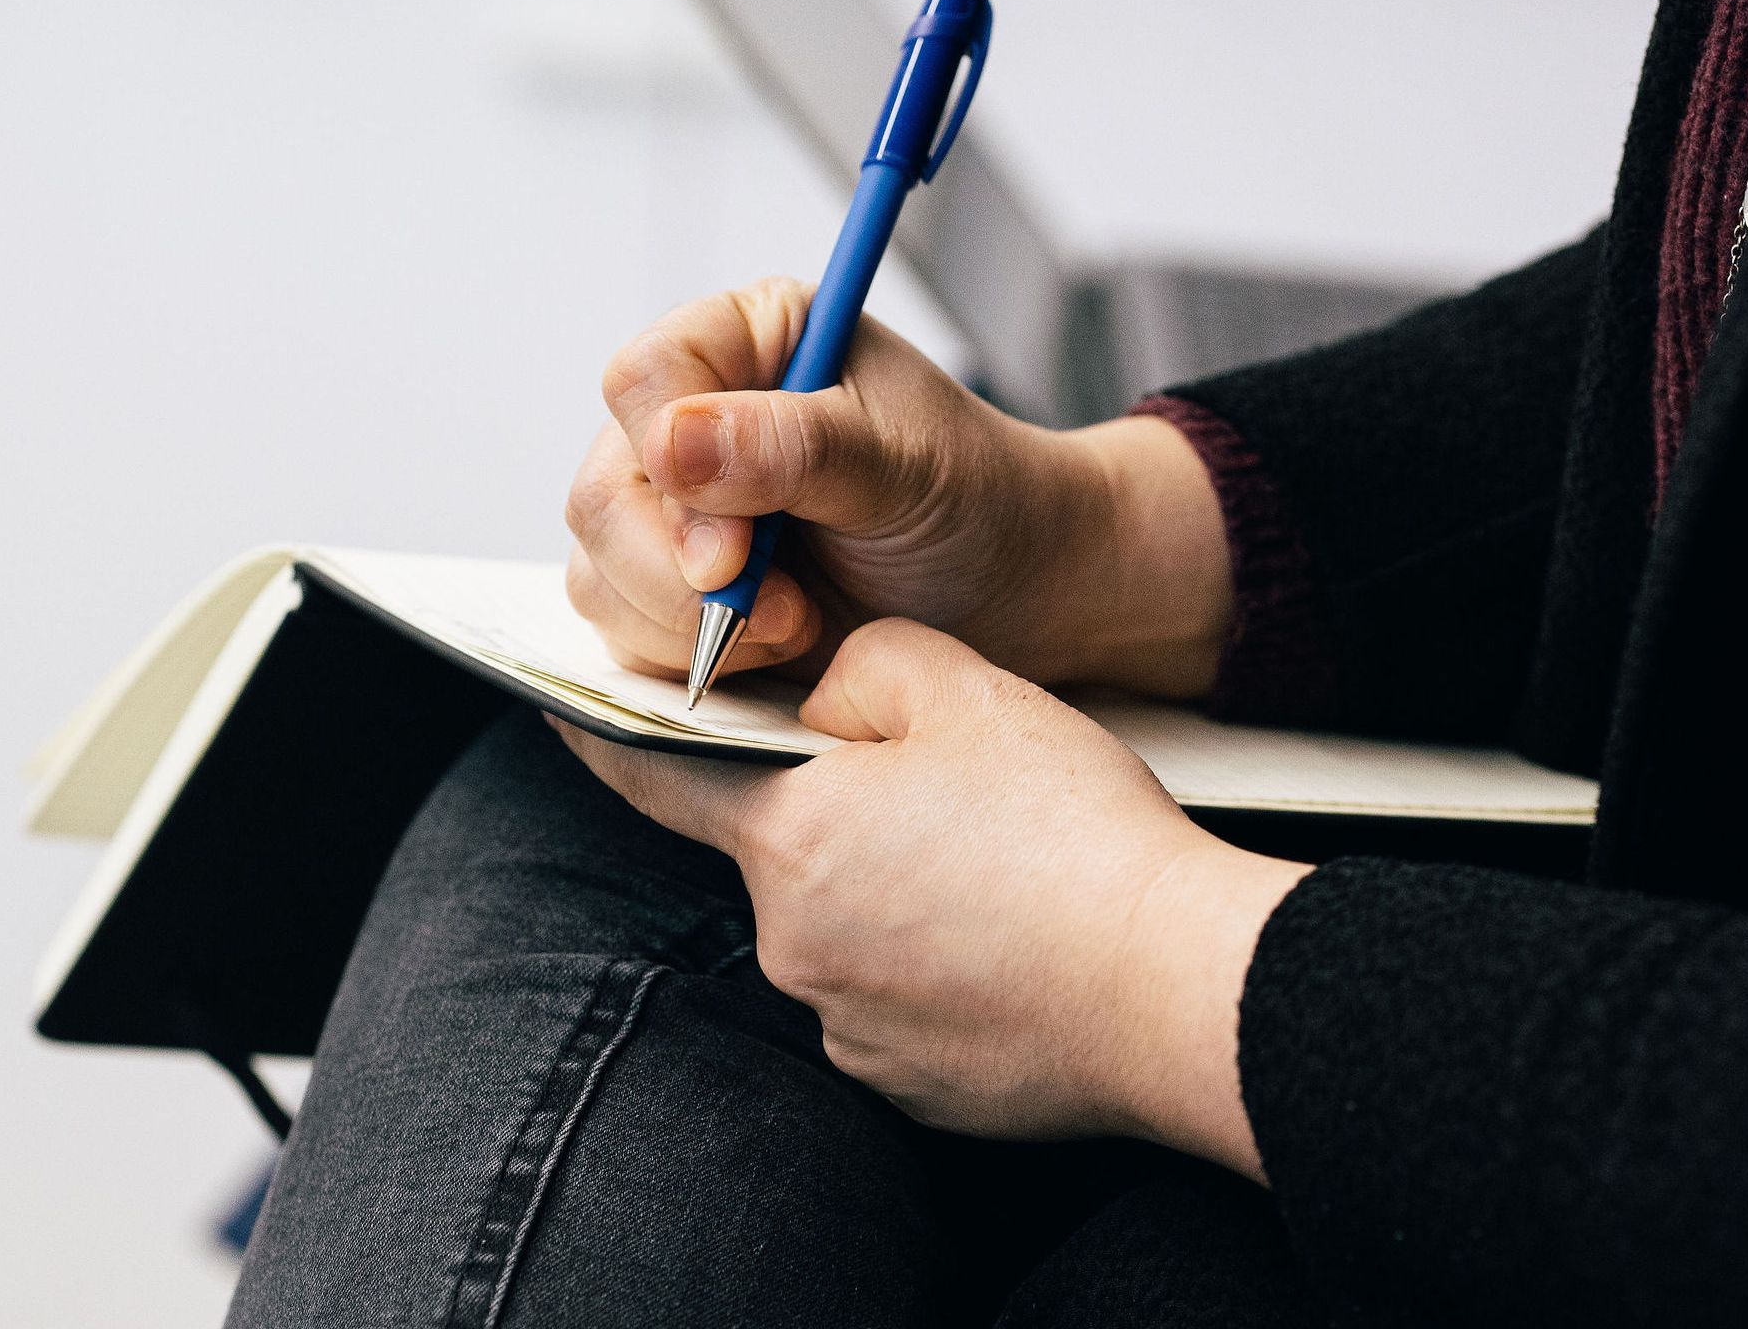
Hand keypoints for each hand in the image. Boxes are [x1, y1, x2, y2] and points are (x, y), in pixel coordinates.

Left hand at [551, 618, 1310, 1179]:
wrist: (1180, 987)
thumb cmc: (1076, 837)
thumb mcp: (965, 691)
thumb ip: (859, 665)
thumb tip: (818, 697)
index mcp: (790, 837)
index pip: (654, 775)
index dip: (607, 732)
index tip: (566, 709)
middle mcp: (795, 943)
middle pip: (781, 849)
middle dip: (837, 814)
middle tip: (948, 793)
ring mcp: (847, 1024)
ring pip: (842, 925)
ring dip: (892, 891)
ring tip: (1002, 873)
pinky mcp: (904, 1081)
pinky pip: (891, 999)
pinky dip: (931, 965)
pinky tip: (1012, 944)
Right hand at [564, 278, 1231, 694]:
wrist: (1016, 592)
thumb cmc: (974, 500)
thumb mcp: (902, 460)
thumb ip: (791, 446)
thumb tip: (670, 442)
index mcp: (746, 343)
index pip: (643, 380)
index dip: (669, 466)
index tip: (734, 547)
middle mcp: (694, 420)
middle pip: (604, 491)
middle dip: (680, 570)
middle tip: (782, 608)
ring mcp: (673, 511)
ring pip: (599, 570)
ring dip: (687, 624)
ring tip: (798, 625)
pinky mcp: (673, 592)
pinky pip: (621, 631)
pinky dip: (688, 657)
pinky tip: (774, 650)